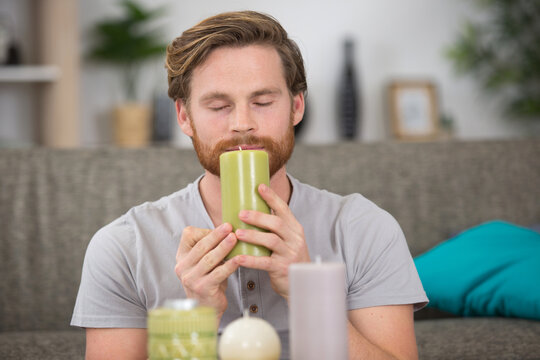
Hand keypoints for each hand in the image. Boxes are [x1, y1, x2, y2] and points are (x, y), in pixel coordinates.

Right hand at [175, 223, 240, 320]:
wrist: (207, 307)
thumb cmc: (209, 279)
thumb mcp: (205, 261)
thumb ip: (210, 247)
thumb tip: (229, 228)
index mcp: (182, 256)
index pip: (189, 236)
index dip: (206, 230)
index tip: (223, 226)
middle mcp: (182, 267)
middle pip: (201, 246)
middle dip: (216, 235)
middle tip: (229, 226)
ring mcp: (191, 279)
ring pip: (209, 259)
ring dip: (223, 247)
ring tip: (234, 238)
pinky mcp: (202, 288)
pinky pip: (218, 274)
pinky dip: (229, 265)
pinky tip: (239, 259)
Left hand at [233, 183, 309, 300]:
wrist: (301, 283)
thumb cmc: (288, 258)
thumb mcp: (287, 240)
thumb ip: (274, 229)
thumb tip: (250, 212)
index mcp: (295, 229)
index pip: (284, 209)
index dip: (272, 197)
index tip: (259, 186)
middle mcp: (294, 239)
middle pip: (277, 224)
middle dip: (258, 217)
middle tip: (241, 214)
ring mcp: (289, 254)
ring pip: (271, 241)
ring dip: (253, 236)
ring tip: (237, 233)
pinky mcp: (282, 269)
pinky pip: (265, 263)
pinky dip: (250, 260)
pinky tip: (238, 258)